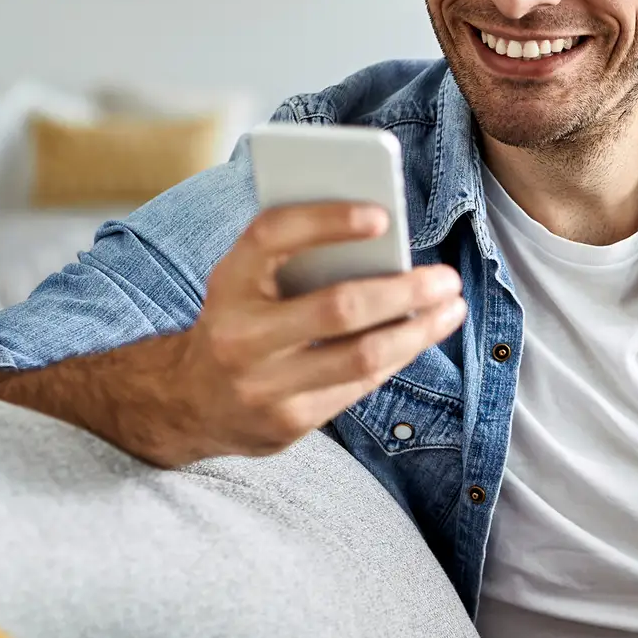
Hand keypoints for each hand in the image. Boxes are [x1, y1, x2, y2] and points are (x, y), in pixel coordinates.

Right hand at [166, 202, 465, 463]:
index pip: (273, 236)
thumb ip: (296, 258)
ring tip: (451, 308)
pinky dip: (397, 357)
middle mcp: (239, 336)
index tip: (382, 215)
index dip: (327, 220)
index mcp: (227, 283)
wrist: (187, 403)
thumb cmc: (237, 322)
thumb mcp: (247, 282)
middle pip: (338, 308)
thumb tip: (384, 239)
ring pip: (362, 357)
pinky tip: (420, 337)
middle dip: (405, 291)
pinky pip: (359, 386)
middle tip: (446, 277)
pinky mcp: (288, 422)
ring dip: (418, 332)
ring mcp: (263, 386)